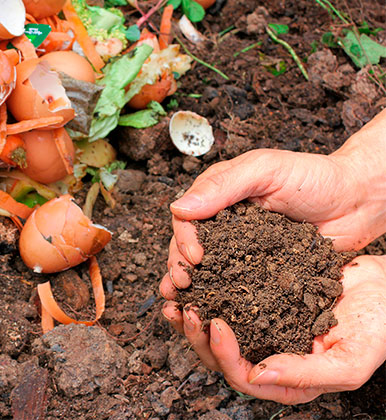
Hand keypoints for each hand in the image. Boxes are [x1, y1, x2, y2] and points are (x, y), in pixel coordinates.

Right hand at [160, 146, 385, 297]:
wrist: (359, 201)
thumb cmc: (315, 177)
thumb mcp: (266, 170)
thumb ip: (223, 186)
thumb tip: (179, 208)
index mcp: (219, 196)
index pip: (186, 218)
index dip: (183, 238)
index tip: (194, 256)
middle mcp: (225, 223)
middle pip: (189, 247)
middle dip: (180, 266)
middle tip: (183, 284)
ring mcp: (241, 249)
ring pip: (207, 269)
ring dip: (192, 286)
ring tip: (184, 304)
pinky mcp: (260, 270)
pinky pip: (236, 285)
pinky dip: (220, 298)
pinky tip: (211, 312)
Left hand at [162, 255, 385, 403]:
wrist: (385, 286)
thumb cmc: (377, 326)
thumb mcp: (351, 359)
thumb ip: (307, 374)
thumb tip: (258, 374)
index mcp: (288, 380)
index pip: (244, 377)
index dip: (224, 355)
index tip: (216, 323)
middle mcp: (269, 356)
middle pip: (221, 358)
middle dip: (198, 336)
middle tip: (187, 309)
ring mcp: (262, 329)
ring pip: (216, 332)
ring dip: (193, 318)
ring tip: (177, 298)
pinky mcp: (258, 302)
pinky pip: (224, 301)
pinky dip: (206, 293)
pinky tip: (193, 281)